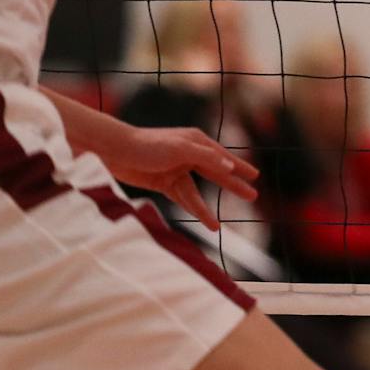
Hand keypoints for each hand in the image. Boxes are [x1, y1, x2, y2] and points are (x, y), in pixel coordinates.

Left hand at [98, 124, 259, 232]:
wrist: (114, 151)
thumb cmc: (148, 145)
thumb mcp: (180, 149)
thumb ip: (206, 157)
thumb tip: (229, 165)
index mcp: (197, 142)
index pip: (223, 157)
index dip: (240, 167)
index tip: (255, 176)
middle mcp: (190, 155)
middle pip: (215, 174)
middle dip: (232, 186)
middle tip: (252, 196)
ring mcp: (176, 170)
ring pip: (196, 192)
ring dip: (205, 209)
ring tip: (217, 227)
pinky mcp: (163, 182)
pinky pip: (181, 197)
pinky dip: (190, 209)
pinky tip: (199, 219)